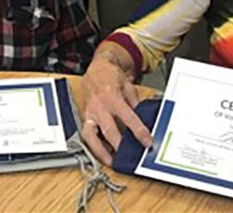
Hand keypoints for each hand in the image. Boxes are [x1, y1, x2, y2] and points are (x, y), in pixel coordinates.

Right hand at [81, 49, 153, 165]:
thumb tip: (143, 121)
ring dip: (101, 151)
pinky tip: (102, 153)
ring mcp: (90, 113)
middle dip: (120, 146)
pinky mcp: (85, 117)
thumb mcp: (128, 87)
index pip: (128, 118)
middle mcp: (100, 107)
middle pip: (109, 131)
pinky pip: (87, 135)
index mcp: (112, 97)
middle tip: (129, 158)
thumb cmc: (112, 77)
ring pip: (92, 136)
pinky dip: (94, 146)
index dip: (139, 132)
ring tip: (111, 162)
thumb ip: (135, 105)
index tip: (147, 142)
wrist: (96, 70)